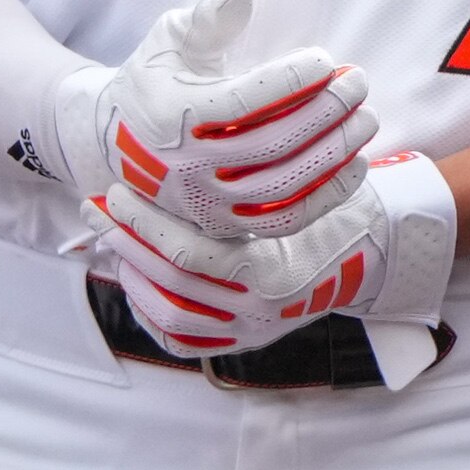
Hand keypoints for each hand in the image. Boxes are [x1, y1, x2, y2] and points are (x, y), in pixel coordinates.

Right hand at [53, 0, 378, 241]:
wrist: (120, 142)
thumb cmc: (156, 79)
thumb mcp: (169, 39)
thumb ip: (208, 15)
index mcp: (171, 115)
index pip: (240, 103)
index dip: (288, 81)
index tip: (326, 58)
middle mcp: (187, 167)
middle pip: (270, 146)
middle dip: (325, 111)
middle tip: (358, 81)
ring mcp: (207, 203)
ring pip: (283, 187)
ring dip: (334, 153)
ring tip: (366, 117)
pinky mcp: (227, 225)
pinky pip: (286, 220)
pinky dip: (328, 195)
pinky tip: (357, 161)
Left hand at [86, 150, 458, 358]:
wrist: (370, 252)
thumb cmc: (333, 204)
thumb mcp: (306, 178)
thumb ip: (262, 158)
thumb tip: (196, 125)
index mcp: (273, 270)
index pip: (190, 251)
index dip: (146, 221)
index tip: (118, 190)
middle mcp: (259, 310)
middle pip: (171, 280)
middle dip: (127, 241)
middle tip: (99, 207)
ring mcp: (251, 332)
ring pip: (170, 314)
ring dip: (133, 275)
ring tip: (112, 241)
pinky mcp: (243, 344)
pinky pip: (183, 342)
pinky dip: (152, 313)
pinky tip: (136, 282)